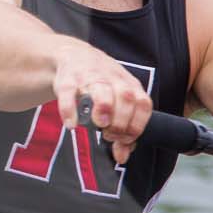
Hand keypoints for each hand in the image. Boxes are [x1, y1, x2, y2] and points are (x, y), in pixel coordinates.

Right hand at [53, 43, 150, 163]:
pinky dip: (70, 111)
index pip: (143, 105)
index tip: (126, 138)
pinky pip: (69, 94)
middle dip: (121, 121)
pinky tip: (72, 125)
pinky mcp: (68, 80)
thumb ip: (123, 130)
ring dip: (104, 110)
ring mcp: (90, 78)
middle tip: (109, 134)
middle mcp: (113, 80)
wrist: (75, 55)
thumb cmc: (102, 84)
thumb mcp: (118, 102)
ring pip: (102, 91)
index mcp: (130, 85)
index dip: (137, 125)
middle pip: (127, 98)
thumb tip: (122, 156)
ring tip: (99, 125)